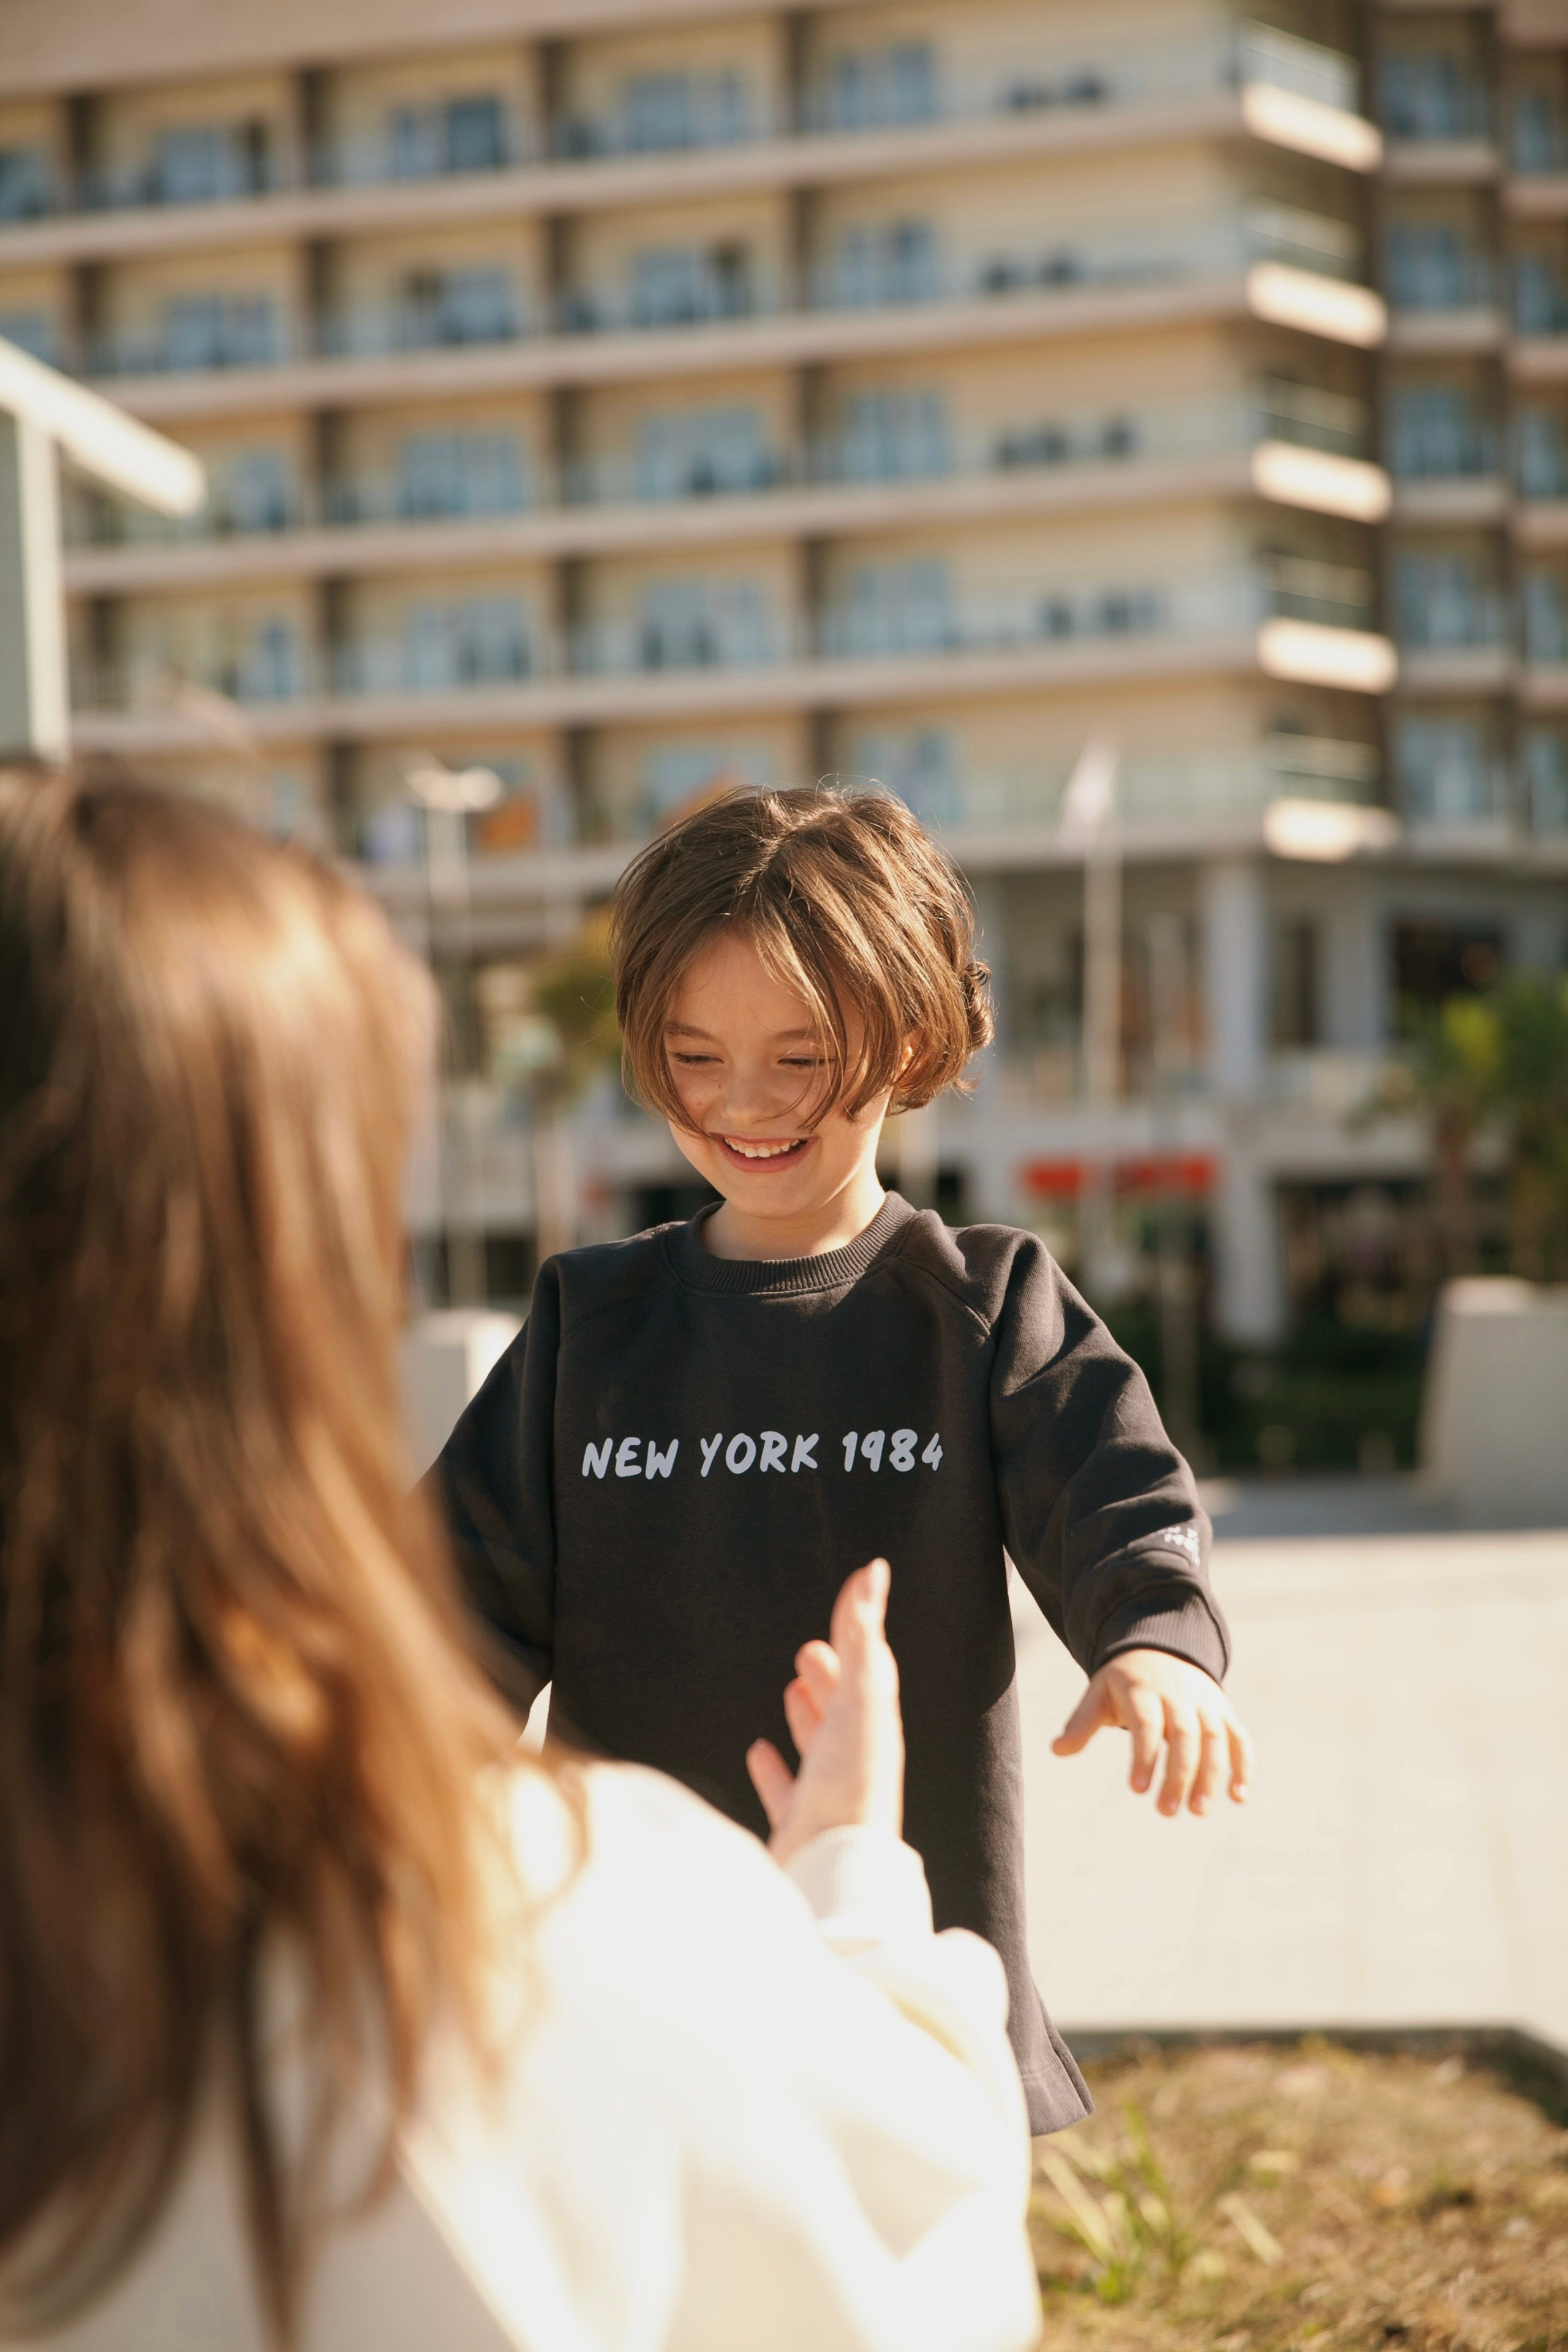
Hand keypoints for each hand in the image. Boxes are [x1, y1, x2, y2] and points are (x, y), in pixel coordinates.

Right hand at [746, 1558, 903, 1868]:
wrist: (833, 1871)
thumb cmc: (849, 1784)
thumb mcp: (859, 1701)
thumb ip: (862, 1640)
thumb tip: (875, 1573)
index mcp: (873, 1727)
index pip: (868, 1665)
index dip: (858, 1626)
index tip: (857, 1588)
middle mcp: (854, 1759)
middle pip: (843, 1706)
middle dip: (829, 1674)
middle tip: (810, 1648)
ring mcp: (826, 1792)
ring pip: (817, 1744)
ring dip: (806, 1715)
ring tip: (793, 1688)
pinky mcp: (799, 1824)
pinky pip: (785, 1789)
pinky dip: (774, 1768)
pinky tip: (759, 1752)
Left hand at [1051, 1648, 1253, 1816]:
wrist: (1161, 1649)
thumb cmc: (1125, 1683)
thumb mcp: (1099, 1693)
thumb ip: (1082, 1722)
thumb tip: (1057, 1749)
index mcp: (1143, 1690)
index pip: (1146, 1723)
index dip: (1144, 1755)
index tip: (1138, 1790)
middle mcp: (1178, 1695)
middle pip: (1184, 1735)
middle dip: (1178, 1774)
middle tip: (1167, 1812)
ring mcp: (1205, 1703)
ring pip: (1214, 1738)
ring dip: (1211, 1775)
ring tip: (1199, 1810)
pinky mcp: (1224, 1712)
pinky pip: (1239, 1738)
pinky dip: (1243, 1765)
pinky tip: (1239, 1796)